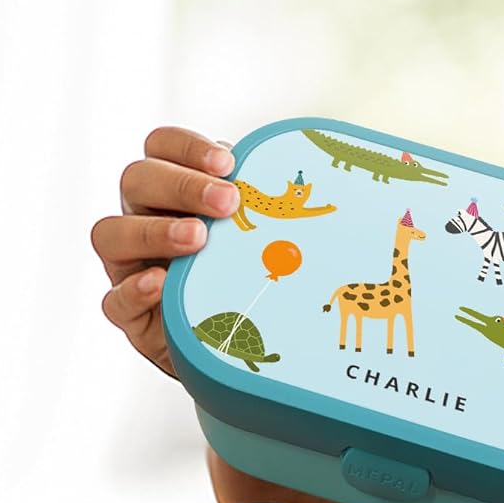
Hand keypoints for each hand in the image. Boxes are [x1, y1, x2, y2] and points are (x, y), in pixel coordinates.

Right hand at [91, 125, 365, 502]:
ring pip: (110, 233)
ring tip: (200, 239)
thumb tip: (393, 189)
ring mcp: (134, 269)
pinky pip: (113, 302)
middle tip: (228, 201)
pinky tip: (162, 284)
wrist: (256, 356)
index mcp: (181, 193)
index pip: (162, 147)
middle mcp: (149, 223)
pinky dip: (135, 290)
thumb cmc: (272, 283)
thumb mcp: (290, 241)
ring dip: (154, 230)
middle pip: (135, 180)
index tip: (234, 161)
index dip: (187, 146)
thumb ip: (308, 211)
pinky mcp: (135, 320)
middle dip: (180, 184)